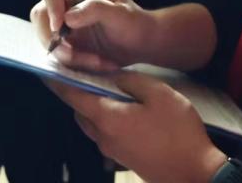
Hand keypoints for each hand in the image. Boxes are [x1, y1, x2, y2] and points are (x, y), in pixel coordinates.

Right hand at [32, 0, 154, 70]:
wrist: (139, 45)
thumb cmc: (134, 23)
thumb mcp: (120, 14)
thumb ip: (96, 9)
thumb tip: (68, 17)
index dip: (50, 2)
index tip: (59, 25)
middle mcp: (65, 0)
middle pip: (40, 13)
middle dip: (54, 38)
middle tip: (73, 54)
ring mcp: (62, 22)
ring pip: (46, 38)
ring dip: (68, 55)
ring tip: (96, 61)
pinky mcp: (64, 42)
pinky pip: (57, 54)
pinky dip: (75, 63)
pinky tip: (97, 63)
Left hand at [48, 71, 227, 182]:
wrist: (194, 173)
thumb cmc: (178, 132)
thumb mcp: (159, 95)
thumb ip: (132, 81)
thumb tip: (114, 76)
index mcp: (107, 118)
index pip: (72, 96)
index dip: (58, 81)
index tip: (46, 70)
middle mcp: (103, 136)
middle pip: (80, 111)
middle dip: (77, 92)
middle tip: (83, 72)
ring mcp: (113, 150)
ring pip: (92, 123)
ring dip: (93, 106)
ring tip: (107, 88)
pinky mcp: (124, 157)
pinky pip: (105, 134)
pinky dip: (106, 118)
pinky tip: (125, 109)